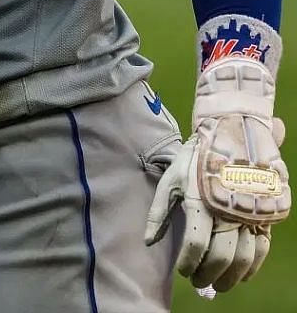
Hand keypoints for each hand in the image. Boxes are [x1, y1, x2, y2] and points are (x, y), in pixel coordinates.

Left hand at [144, 23, 289, 292]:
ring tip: (219, 284)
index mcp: (202, 201)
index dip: (188, 262)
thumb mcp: (170, 179)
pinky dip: (252, 265)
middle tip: (198, 282)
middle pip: (222, 256)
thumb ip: (158, 213)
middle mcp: (229, 209)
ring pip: (245, 257)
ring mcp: (252, 212)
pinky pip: (263, 247)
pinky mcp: (267, 213)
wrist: (232, 131)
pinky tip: (242, 273)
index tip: (182, 270)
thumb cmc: (194, 157)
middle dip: (208, 274)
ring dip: (232, 276)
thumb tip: (148, 242)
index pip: (196, 244)